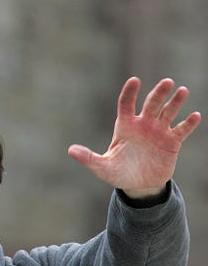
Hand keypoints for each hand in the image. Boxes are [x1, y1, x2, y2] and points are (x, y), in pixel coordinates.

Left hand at [68, 77, 200, 198]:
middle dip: (159, 93)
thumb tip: (70, 150)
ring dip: (176, 102)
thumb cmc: (118, 173)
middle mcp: (143, 125)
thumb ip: (88, 158)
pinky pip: (181, 130)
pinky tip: (195, 116)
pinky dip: (188, 123)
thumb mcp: (102, 167)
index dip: (130, 92)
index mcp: (125, 126)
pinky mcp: (172, 142)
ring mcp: (159, 132)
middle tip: (168, 81)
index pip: (126, 104)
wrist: (138, 185)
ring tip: (182, 91)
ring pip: (168, 112)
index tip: (135, 80)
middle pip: (151, 104)